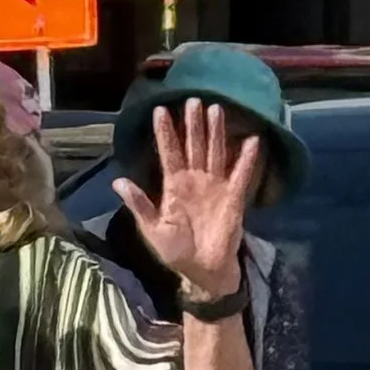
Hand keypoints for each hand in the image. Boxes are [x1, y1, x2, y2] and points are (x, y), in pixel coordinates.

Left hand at [114, 103, 261, 299]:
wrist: (203, 270)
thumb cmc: (176, 250)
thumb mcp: (152, 229)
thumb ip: (139, 205)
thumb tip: (118, 182)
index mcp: (174, 186)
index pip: (168, 152)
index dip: (164, 133)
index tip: (159, 110)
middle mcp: (195, 179)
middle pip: (194, 145)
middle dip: (192, 124)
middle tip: (192, 99)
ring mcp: (215, 186)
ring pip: (215, 152)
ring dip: (216, 132)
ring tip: (215, 109)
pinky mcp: (234, 197)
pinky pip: (241, 175)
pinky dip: (246, 159)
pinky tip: (252, 140)